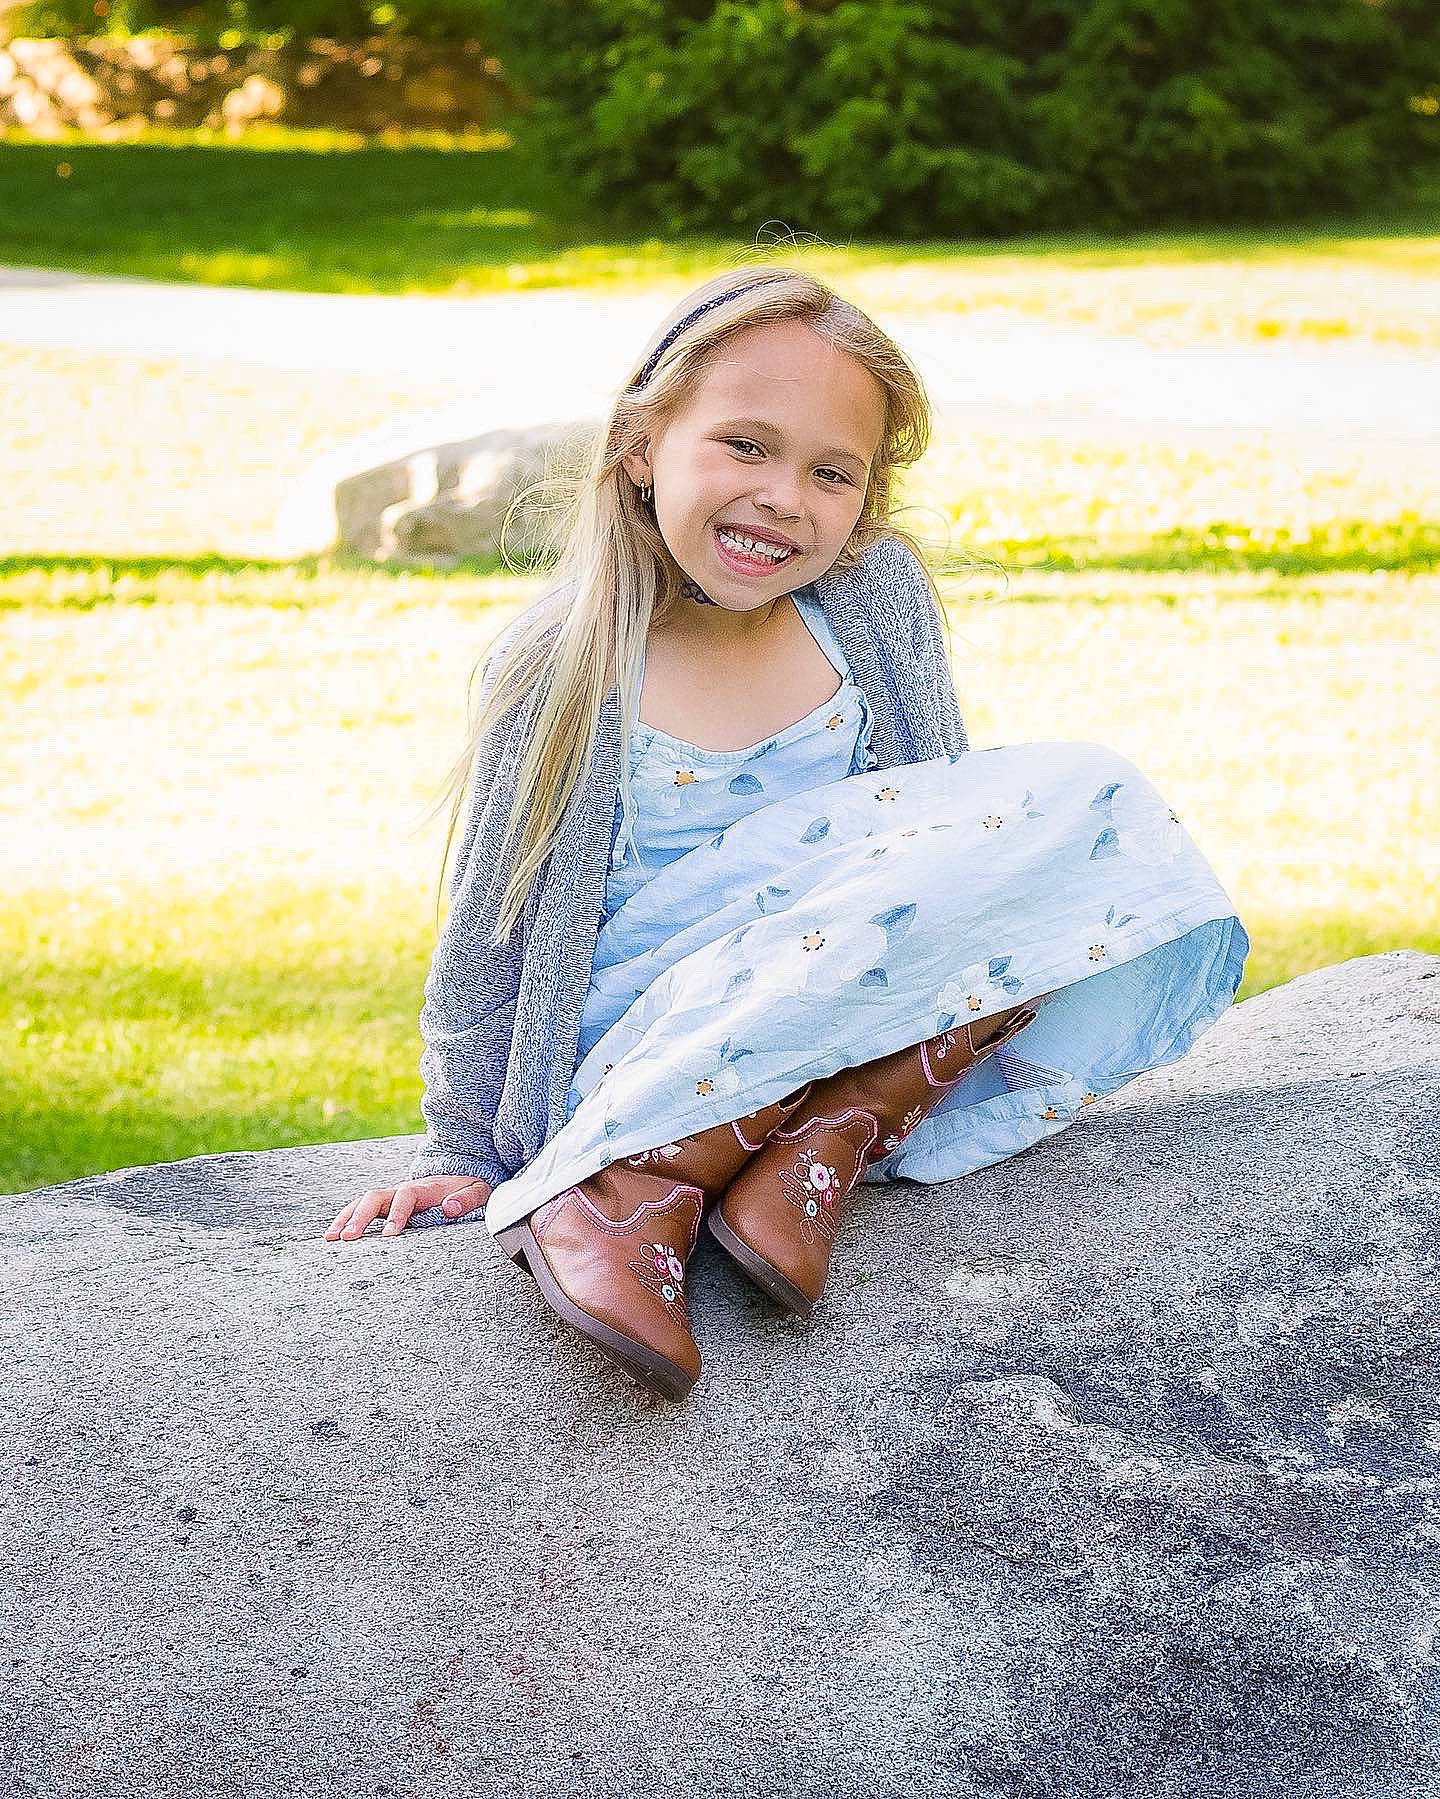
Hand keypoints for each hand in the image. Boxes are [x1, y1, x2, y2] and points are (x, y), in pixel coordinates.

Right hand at [324, 1173, 491, 1240]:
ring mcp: (392, 1198)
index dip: (397, 1215)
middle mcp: (402, 1190)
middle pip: (375, 1197)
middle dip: (360, 1217)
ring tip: (331, 1239)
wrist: (462, 1178)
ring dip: (346, 1219)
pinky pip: (362, 1210)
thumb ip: (467, 1198)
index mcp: (424, 1188)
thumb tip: (449, 1208)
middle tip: (348, 1238)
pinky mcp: (386, 1207)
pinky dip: (346, 1221)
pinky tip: (333, 1238)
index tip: (389, 1235)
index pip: (405, 1198)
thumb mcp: (478, 1191)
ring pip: (362, 1203)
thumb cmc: (470, 1189)